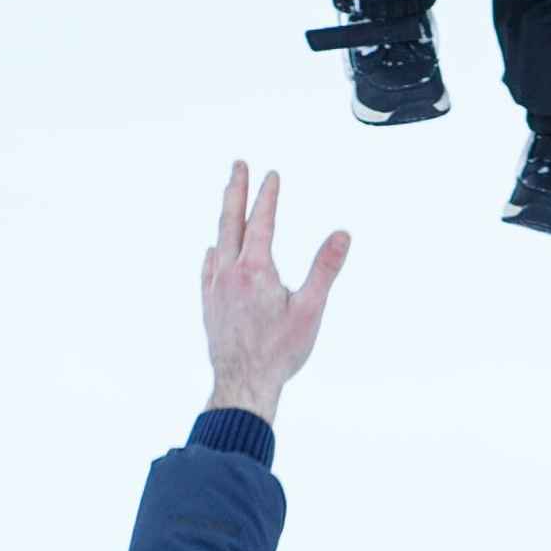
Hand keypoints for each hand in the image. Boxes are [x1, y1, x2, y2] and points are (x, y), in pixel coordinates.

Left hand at [202, 163, 351, 423]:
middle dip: (236, 191)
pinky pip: (209, 268)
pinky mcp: (209, 304)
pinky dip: (215, 251)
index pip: (261, 221)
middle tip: (238, 166)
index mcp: (256, 269)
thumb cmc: (279, 352)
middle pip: (231, 220)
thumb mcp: (310, 310)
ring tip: (229, 202)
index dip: (267, 195)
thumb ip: (325, 269)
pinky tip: (215, 251)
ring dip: (225, 218)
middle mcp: (230, 272)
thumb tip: (342, 235)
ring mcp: (215, 288)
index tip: (271, 175)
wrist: (243, 384)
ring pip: (219, 241)